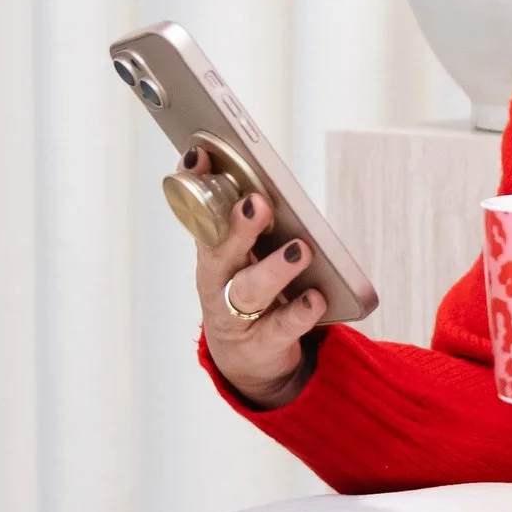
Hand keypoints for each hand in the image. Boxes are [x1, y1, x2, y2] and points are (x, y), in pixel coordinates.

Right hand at [187, 144, 325, 408]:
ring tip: (300, 249)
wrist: (249, 357)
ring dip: (274, 268)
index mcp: (212, 250)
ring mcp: (236, 314)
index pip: (197, 212)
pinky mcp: (263, 342)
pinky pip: (282, 326)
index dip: (194, 185)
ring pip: (250, 289)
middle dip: (237, 226)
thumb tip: (261, 174)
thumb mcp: (244, 253)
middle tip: (257, 202)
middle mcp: (218, 281)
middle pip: (221, 250)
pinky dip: (300, 311)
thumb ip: (247, 217)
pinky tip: (317, 297)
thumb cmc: (249, 287)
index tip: (201, 155)